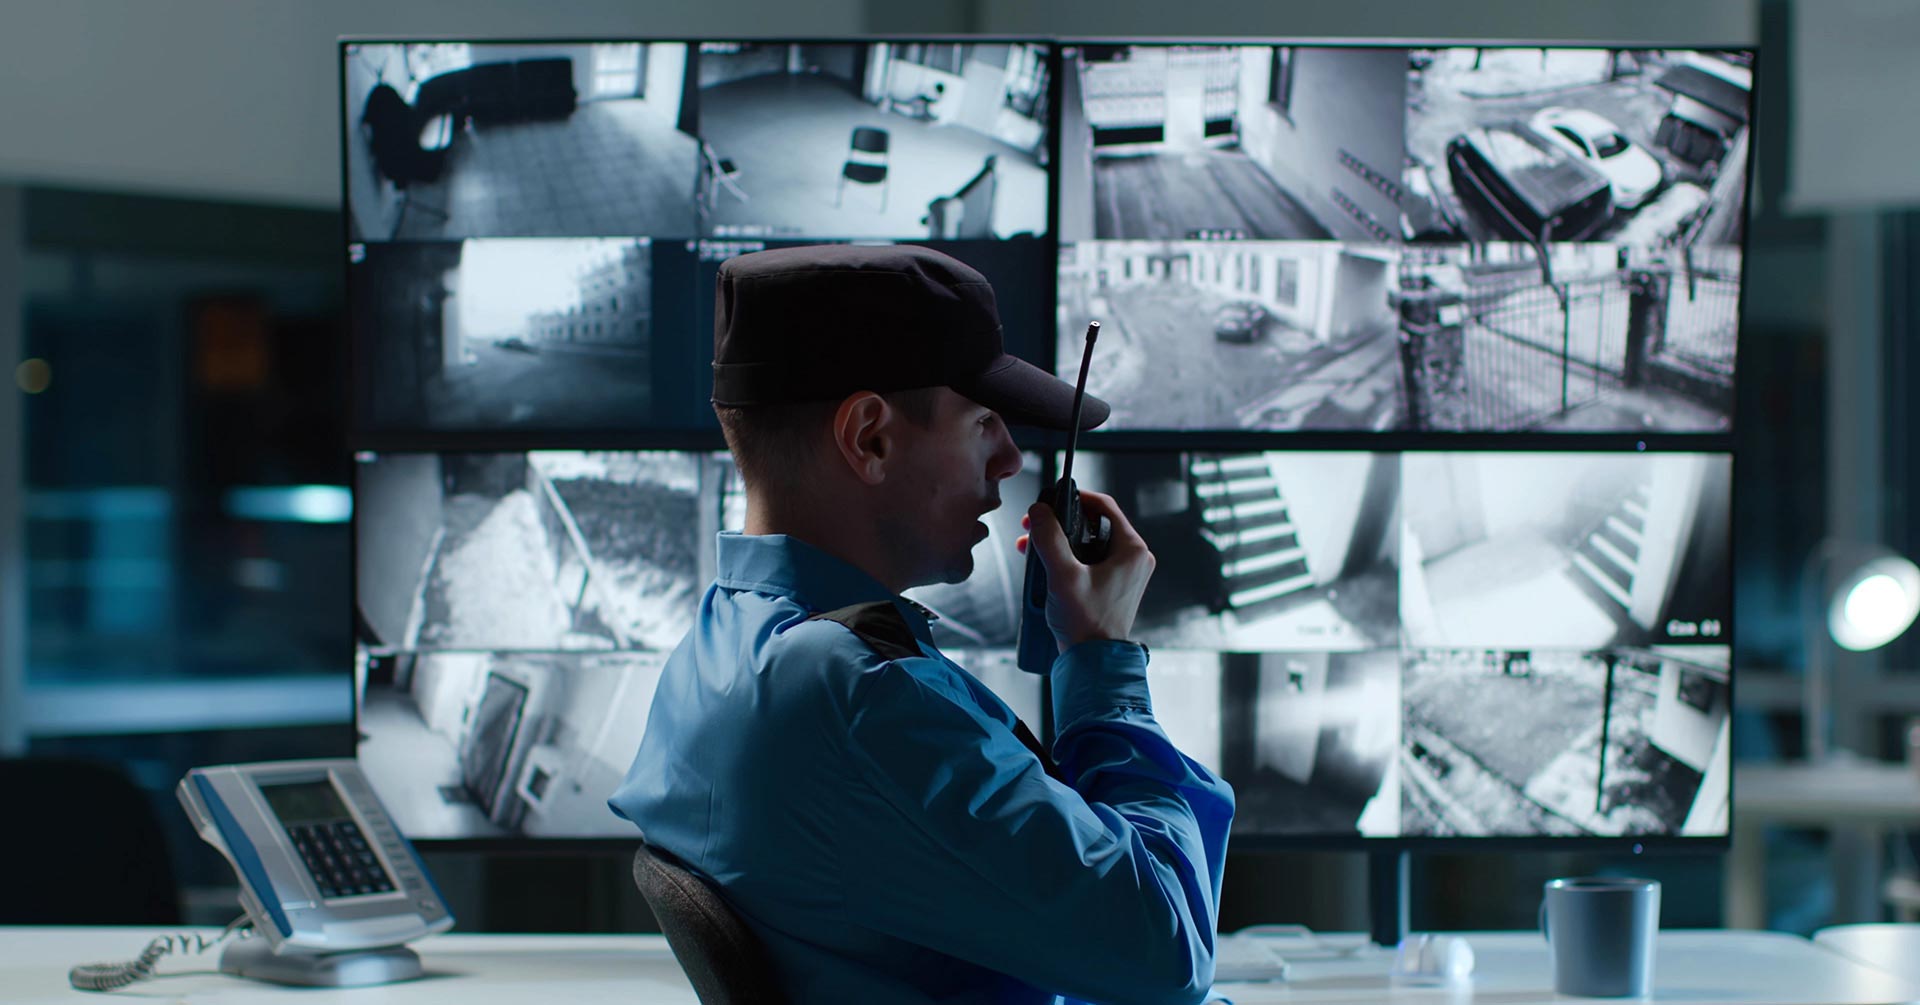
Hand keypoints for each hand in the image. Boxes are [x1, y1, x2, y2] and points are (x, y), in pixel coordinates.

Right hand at [1019, 489, 1153, 650]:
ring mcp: (1125, 573)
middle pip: (1094, 523)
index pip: (1104, 506)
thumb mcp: (1063, 576)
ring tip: (1033, 548)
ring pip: (1089, 542)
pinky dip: (1068, 558)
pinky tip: (1045, 567)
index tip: (1050, 500)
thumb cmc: (1086, 625)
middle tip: (1035, 527)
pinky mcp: (1113, 586)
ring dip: (1060, 542)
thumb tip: (1040, 511)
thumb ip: (1049, 539)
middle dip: (1061, 523)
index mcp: (1132, 550)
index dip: (1074, 498)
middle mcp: (1133, 559)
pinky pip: (1090, 560)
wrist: (1093, 663)